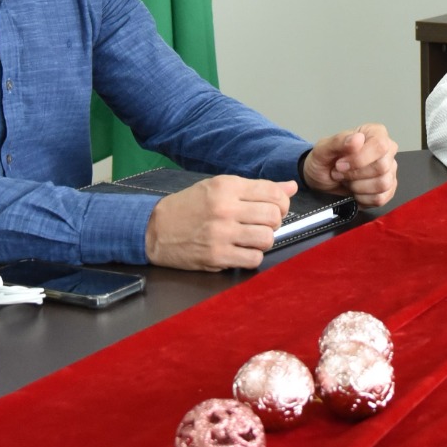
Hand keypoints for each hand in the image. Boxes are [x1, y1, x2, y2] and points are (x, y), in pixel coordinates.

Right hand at [144, 175, 294, 270]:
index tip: (276, 208)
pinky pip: (253, 259)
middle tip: (262, 224)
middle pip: (274, 216)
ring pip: (267, 239)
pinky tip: (242, 250)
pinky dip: (252, 256)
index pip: (273, 193)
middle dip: (274, 222)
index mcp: (227, 187)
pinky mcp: (217, 256)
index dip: (282, 202)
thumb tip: (291, 187)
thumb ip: (256, 188)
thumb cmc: (189, 207)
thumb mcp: (219, 187)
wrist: (155, 228)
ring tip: (251, 238)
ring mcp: (221, 233)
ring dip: (264, 240)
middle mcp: (225, 208)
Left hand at [302, 123, 397, 206]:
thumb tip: (357, 139)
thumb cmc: (324, 160)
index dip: (360, 159)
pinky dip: (363, 198)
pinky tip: (354, 191)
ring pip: (383, 184)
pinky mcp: (389, 188)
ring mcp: (390, 170)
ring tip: (346, 180)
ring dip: (358, 187)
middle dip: (355, 174)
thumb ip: (339, 141)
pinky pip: (381, 198)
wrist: (321, 179)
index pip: (379, 146)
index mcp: (375, 132)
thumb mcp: (323, 149)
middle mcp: (387, 150)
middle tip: (339, 172)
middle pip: (382, 167)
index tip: (340, 164)